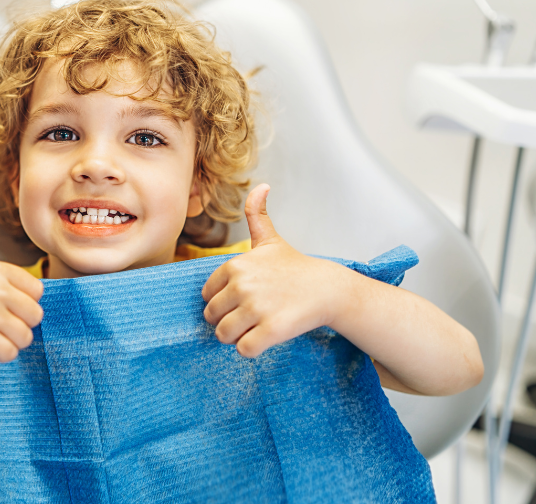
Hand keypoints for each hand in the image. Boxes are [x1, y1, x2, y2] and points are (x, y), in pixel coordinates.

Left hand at [201, 184, 353, 357]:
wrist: (328, 289)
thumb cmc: (295, 268)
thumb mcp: (271, 240)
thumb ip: (256, 215)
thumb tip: (261, 185)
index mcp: (235, 266)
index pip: (207, 296)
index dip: (222, 302)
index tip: (243, 300)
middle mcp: (242, 285)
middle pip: (213, 317)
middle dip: (227, 321)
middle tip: (250, 317)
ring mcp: (256, 308)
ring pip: (224, 335)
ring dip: (237, 337)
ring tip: (256, 328)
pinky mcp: (271, 330)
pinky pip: (244, 350)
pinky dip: (251, 350)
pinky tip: (265, 338)